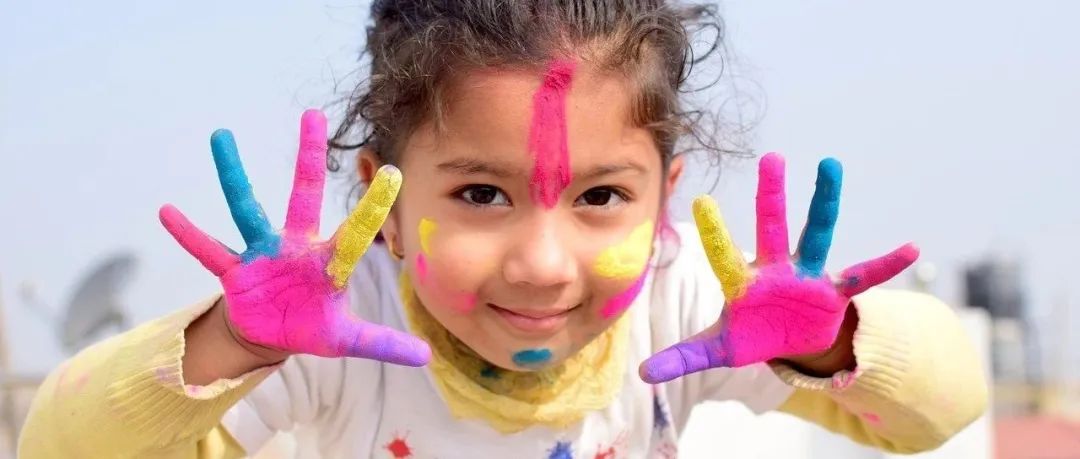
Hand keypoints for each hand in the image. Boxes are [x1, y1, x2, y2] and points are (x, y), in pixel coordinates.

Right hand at [159, 109, 429, 365]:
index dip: (373, 208)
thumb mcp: (346, 340)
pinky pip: (208, 250)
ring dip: (233, 175)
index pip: (356, 233)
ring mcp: (262, 253)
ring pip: (246, 208)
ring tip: (221, 136)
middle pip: (304, 195)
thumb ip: (383, 343)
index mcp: (328, 262)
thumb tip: (426, 357)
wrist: (270, 333)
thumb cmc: (312, 325)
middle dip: (309, 158)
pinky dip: (188, 234)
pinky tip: (167, 211)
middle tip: (312, 115)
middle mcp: (296, 247)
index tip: (394, 174)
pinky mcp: (234, 270)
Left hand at [640, 153, 916, 383]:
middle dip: (772, 196)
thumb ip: (683, 357)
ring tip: (831, 165)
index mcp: (743, 283)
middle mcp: (776, 270)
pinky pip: (863, 276)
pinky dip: (886, 265)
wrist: (793, 342)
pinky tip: (911, 249)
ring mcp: (808, 276)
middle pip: (772, 228)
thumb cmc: (752, 335)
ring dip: (825, 203)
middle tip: (770, 157)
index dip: (715, 233)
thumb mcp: (718, 349)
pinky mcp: (835, 292)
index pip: (725, 255)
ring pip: (817, 234)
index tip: (701, 201)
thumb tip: (642, 374)